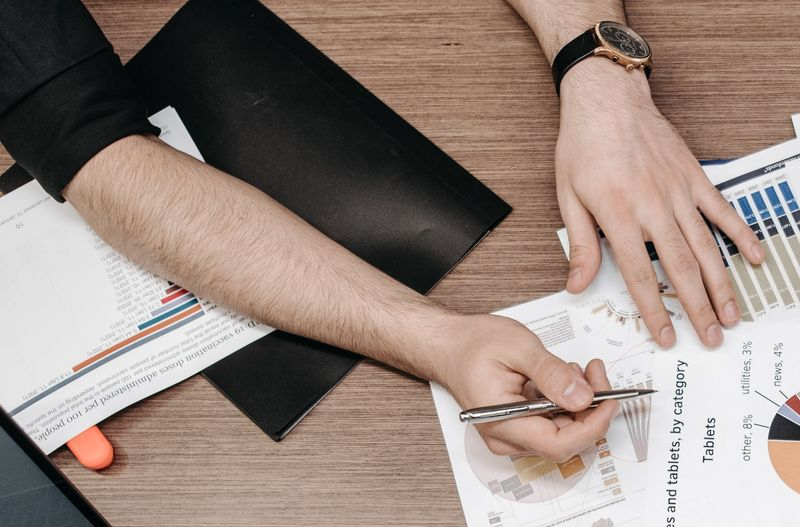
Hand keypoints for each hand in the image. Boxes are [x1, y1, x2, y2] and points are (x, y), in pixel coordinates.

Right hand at [437, 314, 617, 461]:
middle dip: (589, 408)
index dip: (592, 426)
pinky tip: (562, 377)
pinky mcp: (517, 425)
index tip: (610, 401)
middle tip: (595, 373)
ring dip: (579, 403)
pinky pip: (551, 423)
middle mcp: (507, 437)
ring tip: (576, 369)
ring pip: (562, 432)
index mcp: (503, 422)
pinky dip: (566, 402)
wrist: (447, 345)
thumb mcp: (518, 347)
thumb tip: (583, 396)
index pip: (559, 444)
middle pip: (565, 440)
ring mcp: (511, 433)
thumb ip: (551, 374)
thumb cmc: (472, 344)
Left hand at [556, 58, 763, 347]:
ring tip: (732, 314)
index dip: (655, 310)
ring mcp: (678, 191)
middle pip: (681, 268)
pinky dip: (741, 235)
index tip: (667, 336)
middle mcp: (654, 207)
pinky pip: (722, 210)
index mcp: (619, 216)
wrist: (606, 101)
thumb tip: (576, 285)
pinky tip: (756, 258)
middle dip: (698, 308)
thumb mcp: (568, 198)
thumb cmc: (583, 146)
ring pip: (706, 246)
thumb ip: (580, 245)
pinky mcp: (694, 176)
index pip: (639, 275)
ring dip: (721, 283)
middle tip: (712, 337)